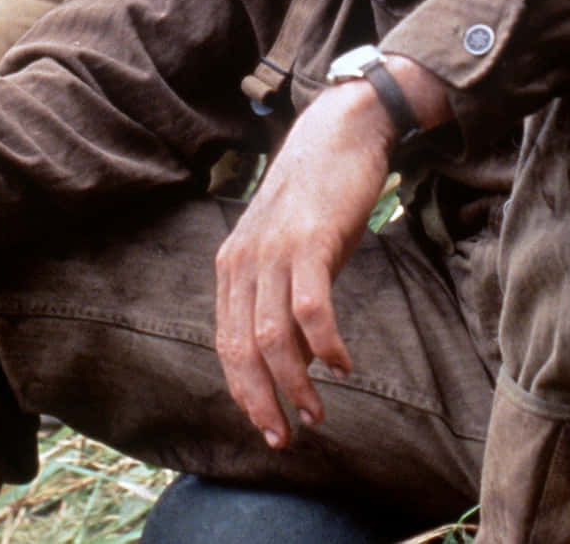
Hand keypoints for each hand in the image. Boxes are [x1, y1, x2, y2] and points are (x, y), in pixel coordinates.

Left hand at [214, 82, 394, 448]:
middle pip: (241, 349)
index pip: (226, 343)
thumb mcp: (290, 252)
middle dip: (261, 402)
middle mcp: (243, 262)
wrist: (339, 132)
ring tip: (317, 413)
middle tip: (284, 438)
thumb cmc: (318, 198)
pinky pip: (310, 310)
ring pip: (273, 339)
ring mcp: (273, 251)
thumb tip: (296, 362)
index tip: (266, 426)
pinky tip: (343, 366)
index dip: (243, 391)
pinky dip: (325, 346)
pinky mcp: (309, 242)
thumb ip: (284, 300)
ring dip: (295, 385)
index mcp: (231, 267)